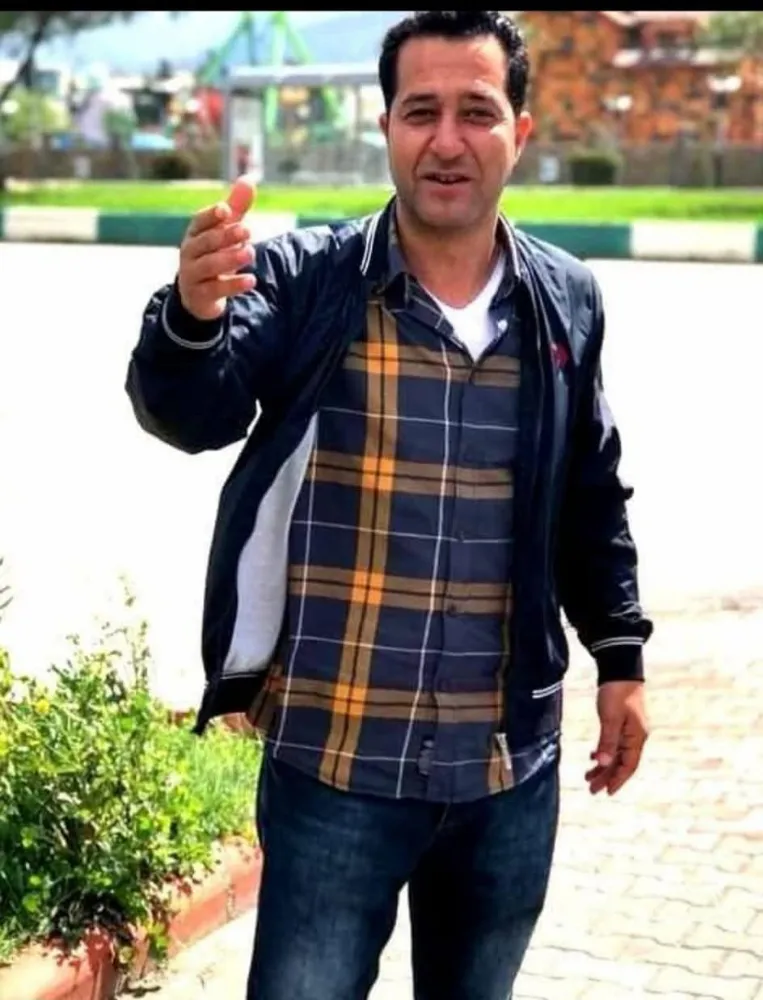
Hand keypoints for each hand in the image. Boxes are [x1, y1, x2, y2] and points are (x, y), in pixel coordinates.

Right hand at [177, 174, 257, 321]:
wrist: (198, 295)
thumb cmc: (214, 254)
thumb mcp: (225, 232)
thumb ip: (237, 208)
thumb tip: (249, 178)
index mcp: (195, 234)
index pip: (199, 222)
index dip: (211, 216)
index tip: (226, 210)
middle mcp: (189, 252)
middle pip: (205, 242)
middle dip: (225, 235)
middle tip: (247, 230)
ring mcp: (192, 275)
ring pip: (209, 265)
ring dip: (230, 258)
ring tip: (250, 253)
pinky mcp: (200, 296)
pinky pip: (215, 289)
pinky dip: (233, 285)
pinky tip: (251, 280)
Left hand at [585, 680, 648, 795]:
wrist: (620, 671)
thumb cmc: (616, 693)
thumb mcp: (610, 718)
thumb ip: (607, 741)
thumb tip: (604, 763)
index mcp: (636, 737)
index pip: (628, 765)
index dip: (618, 780)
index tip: (607, 792)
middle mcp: (635, 737)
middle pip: (621, 763)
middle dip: (607, 777)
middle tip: (591, 789)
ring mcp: (629, 731)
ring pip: (616, 755)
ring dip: (603, 766)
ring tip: (588, 777)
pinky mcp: (621, 724)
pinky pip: (613, 744)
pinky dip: (604, 753)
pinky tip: (593, 757)